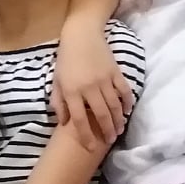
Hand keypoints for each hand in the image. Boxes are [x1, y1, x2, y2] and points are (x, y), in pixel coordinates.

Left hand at [53, 25, 132, 150]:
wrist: (81, 35)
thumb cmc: (66, 59)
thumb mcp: (56, 81)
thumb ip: (59, 102)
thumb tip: (64, 122)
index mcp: (71, 91)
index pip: (79, 119)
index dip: (86, 135)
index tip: (90, 147)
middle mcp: (89, 88)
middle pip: (100, 115)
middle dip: (107, 131)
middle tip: (110, 141)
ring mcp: (104, 80)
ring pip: (114, 105)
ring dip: (118, 120)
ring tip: (120, 130)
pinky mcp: (115, 72)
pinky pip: (124, 91)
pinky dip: (127, 102)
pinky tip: (128, 111)